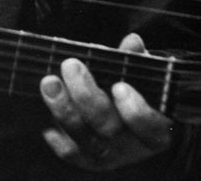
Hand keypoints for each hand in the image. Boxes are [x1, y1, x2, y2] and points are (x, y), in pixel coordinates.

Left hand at [40, 33, 173, 170]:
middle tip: (70, 65)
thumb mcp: (140, 75)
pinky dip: (57, 137)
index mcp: (154, 128)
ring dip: (64, 109)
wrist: (128, 119)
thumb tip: (133, 41)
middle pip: (109, 128)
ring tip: (49, 82)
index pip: (149, 126)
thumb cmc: (135, 91)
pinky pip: (70, 153)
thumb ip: (136, 60)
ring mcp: (109, 155)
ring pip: (85, 139)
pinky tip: (46, 121)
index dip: (135, 111)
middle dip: (86, 95)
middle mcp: (132, 146)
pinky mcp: (87, 158)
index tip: (119, 86)